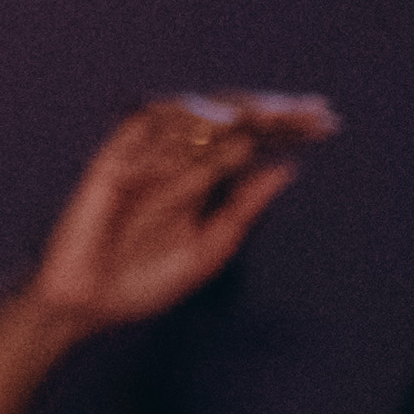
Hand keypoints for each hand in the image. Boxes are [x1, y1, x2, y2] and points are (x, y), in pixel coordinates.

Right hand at [23, 91, 328, 335]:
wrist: (87, 304)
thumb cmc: (143, 282)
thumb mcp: (209, 250)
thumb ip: (242, 210)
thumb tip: (286, 169)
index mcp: (200, 185)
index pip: (248, 144)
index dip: (284, 130)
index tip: (325, 122)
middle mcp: (174, 167)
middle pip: (225, 124)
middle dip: (268, 113)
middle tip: (309, 110)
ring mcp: (142, 162)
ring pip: (186, 118)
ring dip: (227, 109)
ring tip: (267, 112)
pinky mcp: (109, 165)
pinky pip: (139, 129)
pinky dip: (173, 119)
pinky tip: (213, 120)